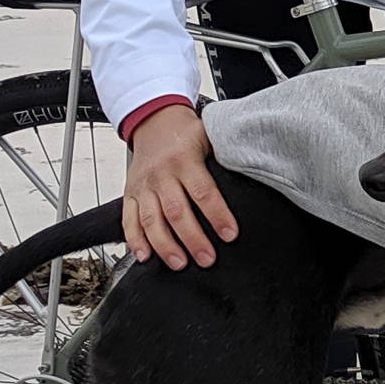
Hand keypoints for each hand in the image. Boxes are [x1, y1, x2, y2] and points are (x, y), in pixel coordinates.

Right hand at [122, 104, 237, 269]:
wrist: (154, 120)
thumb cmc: (186, 133)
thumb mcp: (210, 138)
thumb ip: (224, 159)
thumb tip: (254, 178)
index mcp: (185, 159)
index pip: (203, 192)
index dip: (217, 215)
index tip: (230, 234)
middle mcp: (162, 174)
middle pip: (177, 211)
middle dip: (193, 239)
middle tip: (207, 259)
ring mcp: (143, 185)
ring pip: (151, 220)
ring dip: (165, 245)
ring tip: (180, 263)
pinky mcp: (130, 193)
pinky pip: (129, 219)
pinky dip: (135, 240)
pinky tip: (145, 256)